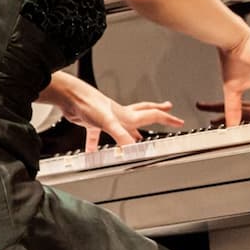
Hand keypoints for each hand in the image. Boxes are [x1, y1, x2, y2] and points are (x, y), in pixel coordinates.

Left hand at [49, 74, 183, 150]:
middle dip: (157, 113)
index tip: (179, 121)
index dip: (167, 119)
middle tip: (168, 111)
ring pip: (124, 126)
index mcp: (127, 115)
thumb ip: (121, 135)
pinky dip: (96, 144)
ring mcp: (108, 118)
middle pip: (144, 113)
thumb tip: (132, 148)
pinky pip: (97, 136)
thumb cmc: (88, 103)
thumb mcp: (108, 122)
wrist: (70, 97)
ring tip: (139, 137)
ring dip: (131, 132)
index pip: (152, 115)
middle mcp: (120, 115)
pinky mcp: (94, 122)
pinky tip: (93, 152)